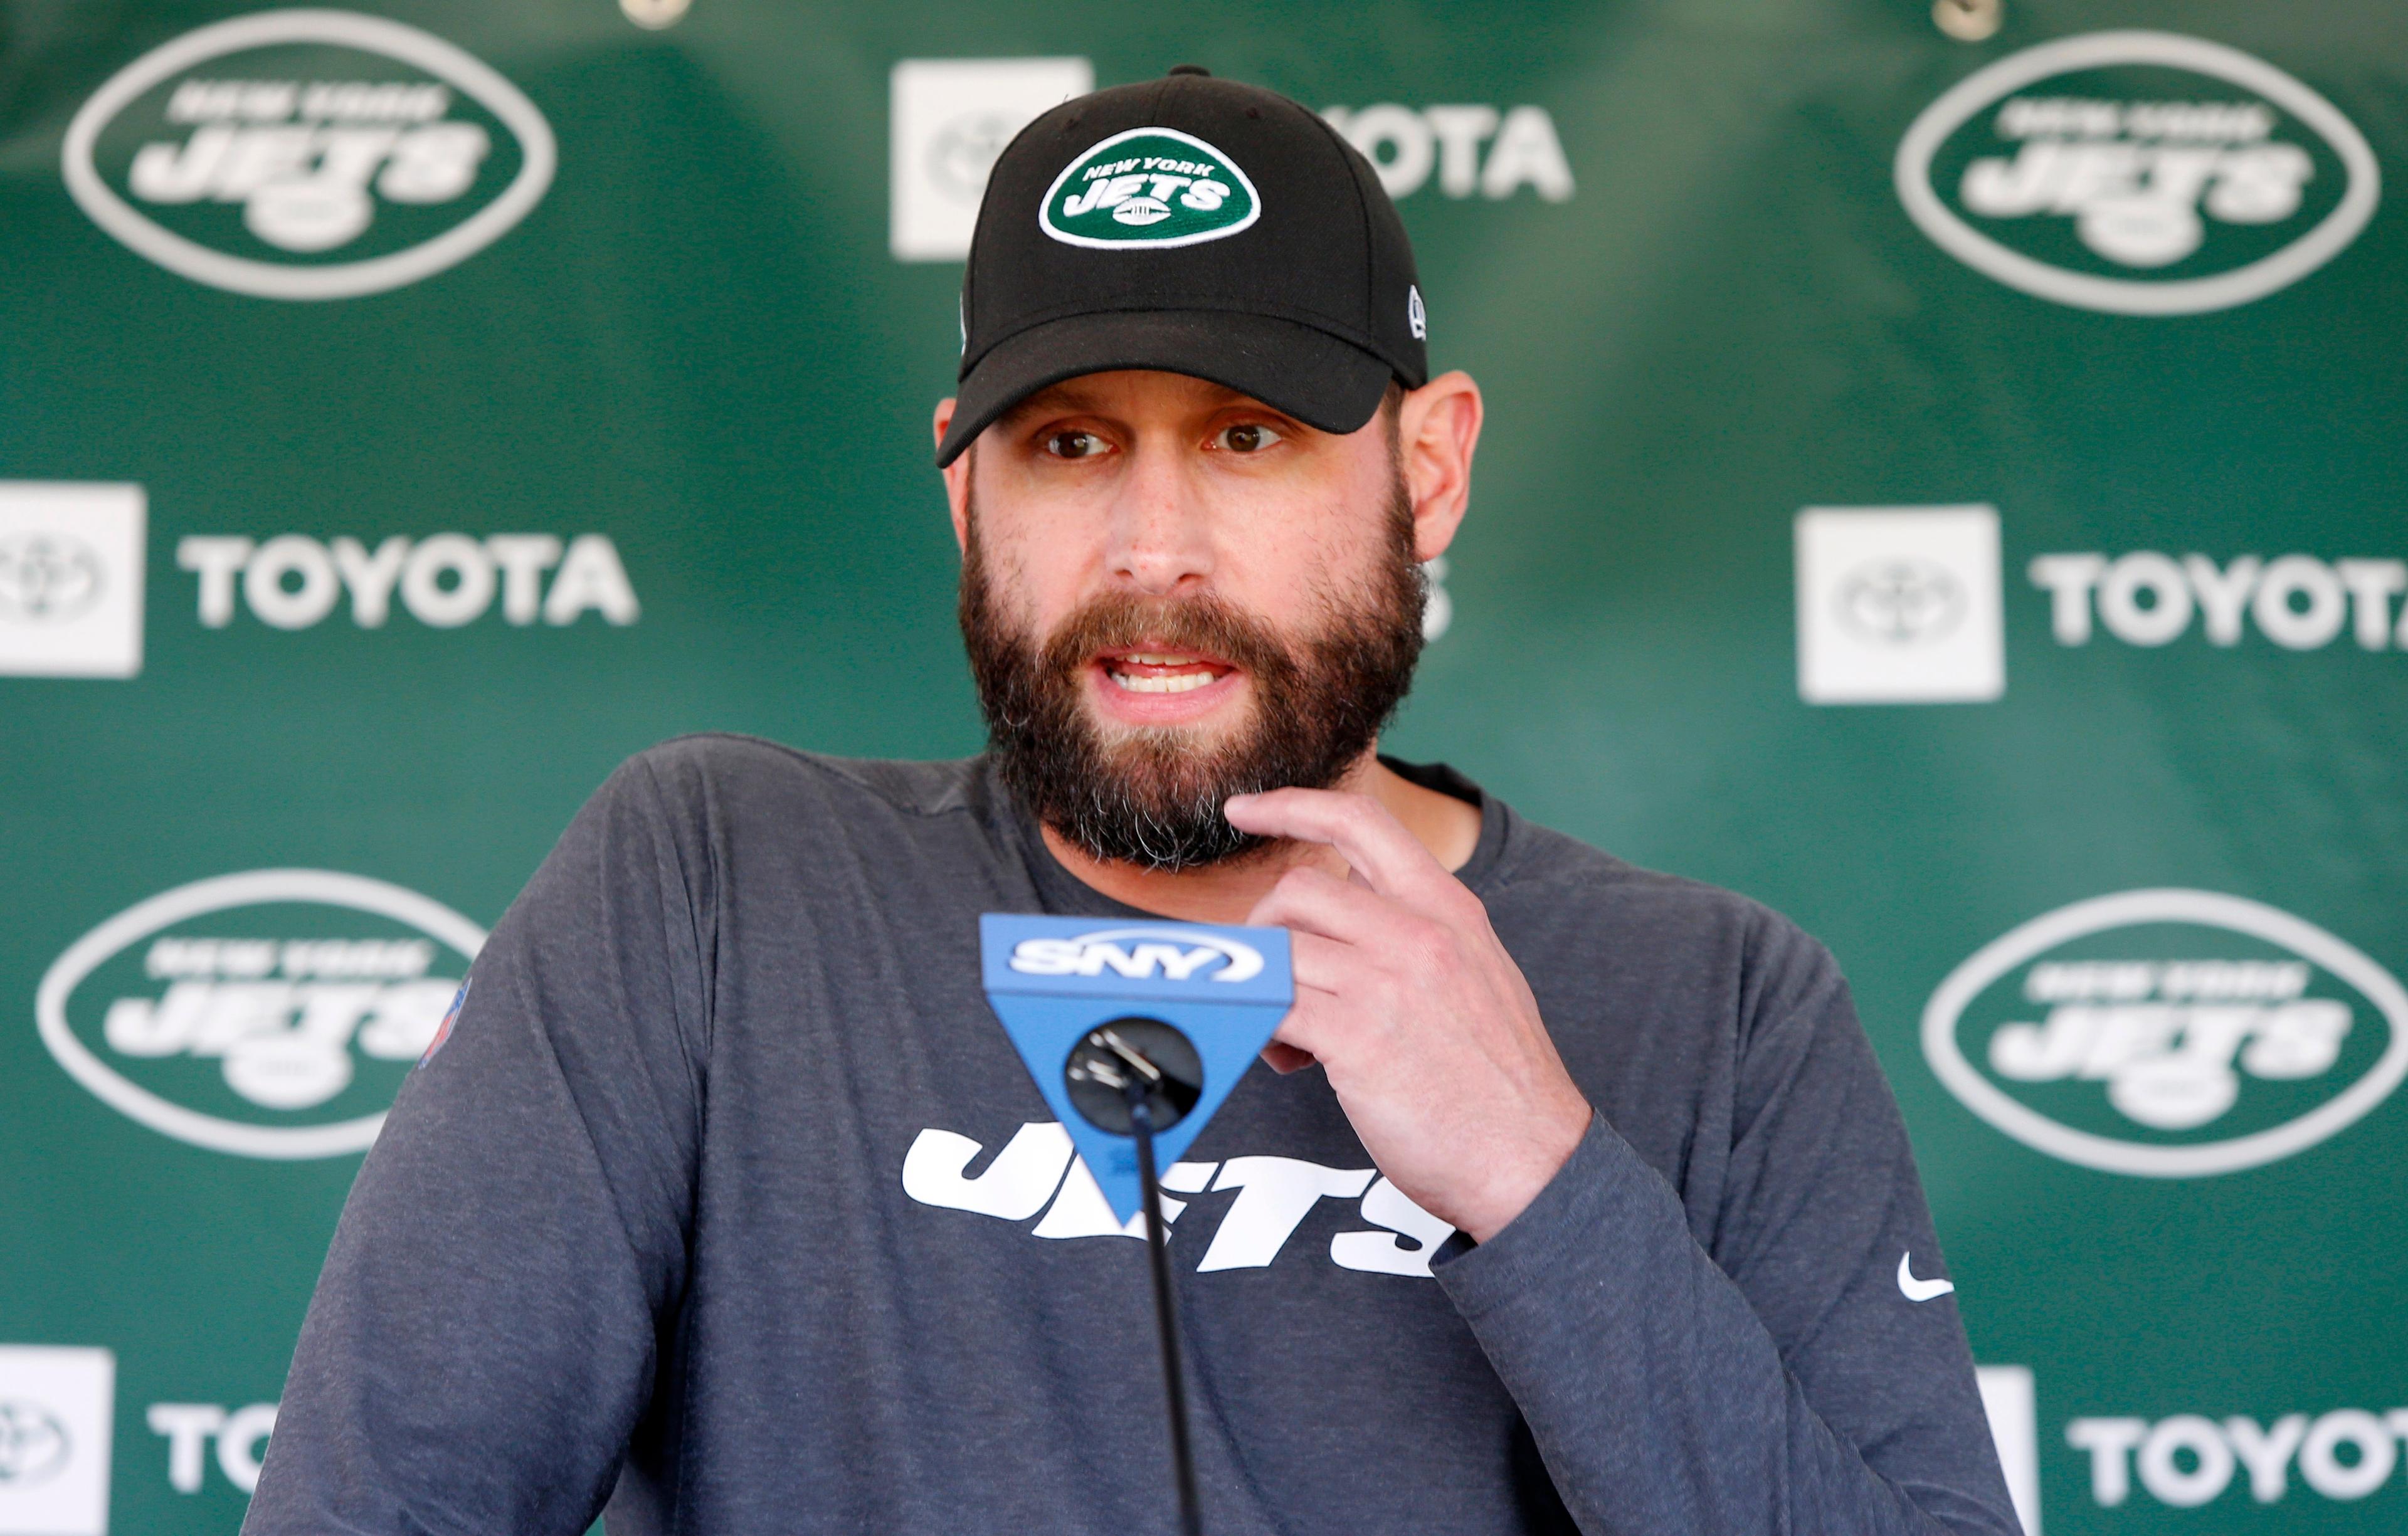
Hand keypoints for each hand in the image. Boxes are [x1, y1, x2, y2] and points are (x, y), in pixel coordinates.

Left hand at [1224, 788, 1592, 1243]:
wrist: (1534, 1159)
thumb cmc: (1500, 1082)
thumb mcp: (1477, 974)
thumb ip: (1419, 933)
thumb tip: (1346, 915)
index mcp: (1449, 909)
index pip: (1359, 821)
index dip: (1290, 805)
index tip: (1244, 810)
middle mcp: (1419, 934)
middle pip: (1299, 889)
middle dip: (1267, 931)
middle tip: (1279, 981)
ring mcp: (1389, 983)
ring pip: (1279, 948)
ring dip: (1265, 989)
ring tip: (1290, 1040)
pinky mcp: (1360, 1039)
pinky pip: (1275, 1008)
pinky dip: (1263, 1029)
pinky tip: (1290, 1062)